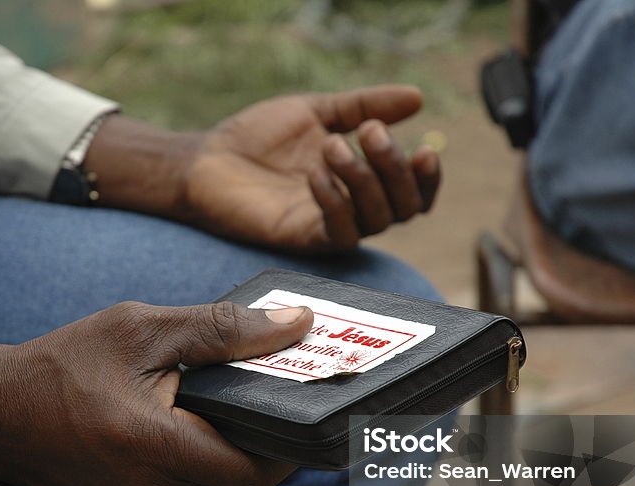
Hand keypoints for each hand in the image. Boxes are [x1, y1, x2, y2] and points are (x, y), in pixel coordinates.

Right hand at [0, 303, 313, 485]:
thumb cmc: (65, 366)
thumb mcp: (143, 330)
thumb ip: (224, 330)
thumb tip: (298, 326)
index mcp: (161, 452)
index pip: (263, 465)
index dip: (289, 433)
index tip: (300, 395)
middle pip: (248, 476)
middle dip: (258, 433)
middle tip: (256, 386)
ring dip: (227, 448)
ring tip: (209, 402)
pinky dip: (200, 465)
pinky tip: (181, 427)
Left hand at [85, 86, 439, 253]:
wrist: (207, 160)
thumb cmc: (258, 137)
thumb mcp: (316, 111)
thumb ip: (364, 106)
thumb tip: (417, 97)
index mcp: (361, 178)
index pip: (413, 192)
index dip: (427, 178)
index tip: (425, 149)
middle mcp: (353, 207)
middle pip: (404, 208)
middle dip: (395, 168)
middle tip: (369, 132)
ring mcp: (329, 225)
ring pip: (377, 220)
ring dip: (364, 180)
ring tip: (332, 145)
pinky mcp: (303, 239)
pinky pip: (340, 232)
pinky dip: (336, 202)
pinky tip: (316, 174)